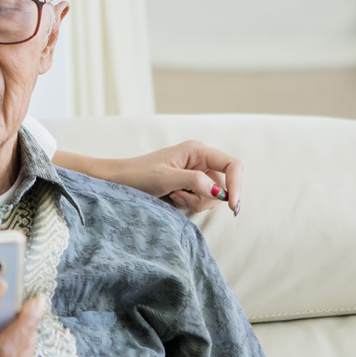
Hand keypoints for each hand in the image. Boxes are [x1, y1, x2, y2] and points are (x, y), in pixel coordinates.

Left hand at [106, 140, 242, 213]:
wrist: (118, 180)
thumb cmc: (138, 174)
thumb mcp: (165, 178)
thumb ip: (193, 181)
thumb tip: (220, 191)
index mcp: (197, 150)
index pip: (232, 165)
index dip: (237, 184)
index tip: (232, 205)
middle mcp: (200, 160)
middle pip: (223, 185)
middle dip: (205, 197)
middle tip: (179, 195)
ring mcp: (195, 174)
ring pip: (212, 196)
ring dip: (194, 201)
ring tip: (173, 194)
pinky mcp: (190, 186)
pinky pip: (201, 200)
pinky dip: (189, 203)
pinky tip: (172, 197)